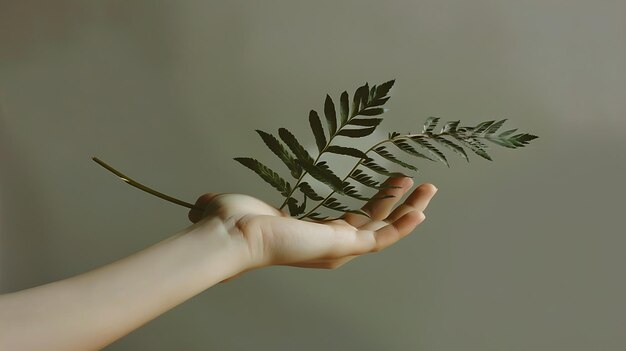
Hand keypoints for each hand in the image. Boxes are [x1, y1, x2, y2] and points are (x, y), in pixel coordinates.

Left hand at [187, 177, 436, 279]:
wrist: (231, 233)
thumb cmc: (233, 222)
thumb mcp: (239, 207)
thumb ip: (229, 203)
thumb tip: (202, 200)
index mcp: (312, 235)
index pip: (352, 220)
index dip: (373, 204)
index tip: (387, 183)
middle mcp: (329, 245)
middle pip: (374, 223)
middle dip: (395, 203)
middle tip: (413, 182)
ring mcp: (338, 248)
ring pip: (385, 230)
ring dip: (408, 209)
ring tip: (428, 189)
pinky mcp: (343, 246)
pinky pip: (383, 238)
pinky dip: (404, 225)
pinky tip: (421, 210)